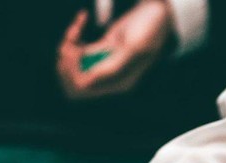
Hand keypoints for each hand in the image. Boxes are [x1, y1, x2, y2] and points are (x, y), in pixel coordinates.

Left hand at [56, 0, 172, 100]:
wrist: (160, 10)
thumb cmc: (153, 27)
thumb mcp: (137, 47)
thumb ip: (113, 67)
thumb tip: (87, 83)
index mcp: (118, 82)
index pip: (82, 88)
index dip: (72, 72)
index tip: (74, 51)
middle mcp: (109, 77)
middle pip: (72, 83)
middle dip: (65, 63)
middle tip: (69, 44)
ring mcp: (103, 63)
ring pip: (72, 64)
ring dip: (67, 46)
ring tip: (76, 27)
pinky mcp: (99, 49)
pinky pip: (77, 48)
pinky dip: (74, 34)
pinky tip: (82, 17)